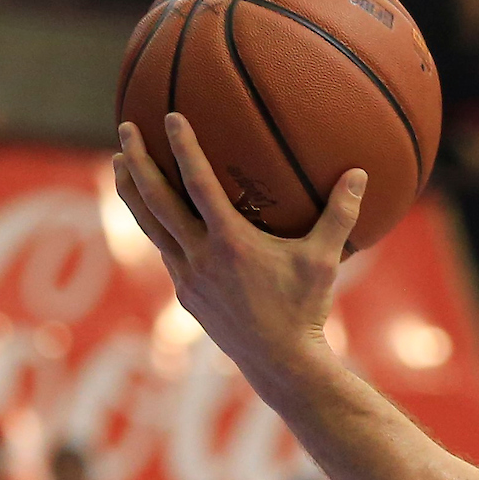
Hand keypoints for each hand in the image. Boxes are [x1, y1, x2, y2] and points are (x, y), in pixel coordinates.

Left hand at [113, 115, 362, 389]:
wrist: (280, 362)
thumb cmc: (306, 309)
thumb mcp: (325, 260)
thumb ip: (340, 215)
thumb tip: (360, 174)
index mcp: (231, 242)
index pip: (198, 184)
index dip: (184, 148)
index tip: (170, 116)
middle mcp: (200, 256)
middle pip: (156, 201)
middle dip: (138, 161)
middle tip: (126, 129)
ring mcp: (188, 276)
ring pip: (149, 225)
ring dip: (131, 192)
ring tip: (118, 164)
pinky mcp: (186, 294)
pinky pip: (165, 249)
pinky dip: (154, 226)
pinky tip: (153, 215)